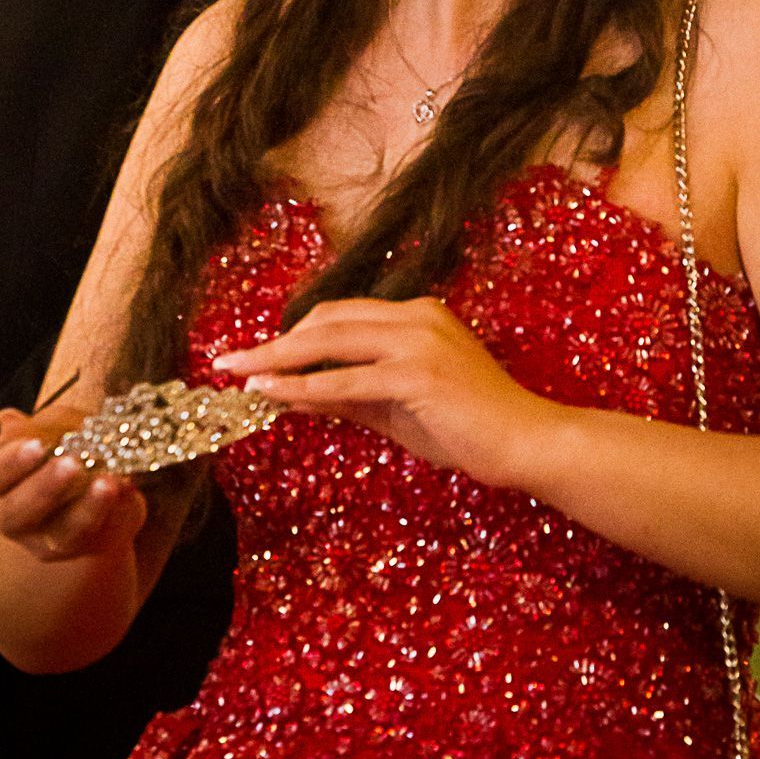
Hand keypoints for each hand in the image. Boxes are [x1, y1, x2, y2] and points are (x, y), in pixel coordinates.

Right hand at [0, 406, 146, 562]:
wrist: (86, 484)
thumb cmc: (58, 446)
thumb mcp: (49, 427)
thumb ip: (37, 426)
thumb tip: (8, 420)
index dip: (11, 461)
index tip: (36, 444)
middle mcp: (12, 515)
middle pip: (17, 512)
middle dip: (45, 488)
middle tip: (70, 464)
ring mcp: (44, 540)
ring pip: (61, 534)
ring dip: (87, 507)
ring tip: (108, 482)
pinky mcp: (82, 549)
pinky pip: (99, 535)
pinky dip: (116, 511)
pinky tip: (128, 489)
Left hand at [213, 298, 555, 489]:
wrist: (526, 442)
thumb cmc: (470, 429)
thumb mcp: (400, 408)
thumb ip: (352, 395)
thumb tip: (295, 394)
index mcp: (416, 316)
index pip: (341, 316)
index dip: (296, 333)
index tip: (259, 354)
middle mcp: (415, 317)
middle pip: (328, 320)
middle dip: (275, 342)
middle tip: (232, 360)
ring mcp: (417, 341)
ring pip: (330, 342)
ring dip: (278, 360)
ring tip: (240, 374)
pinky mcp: (416, 374)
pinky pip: (345, 380)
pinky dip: (304, 388)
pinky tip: (274, 395)